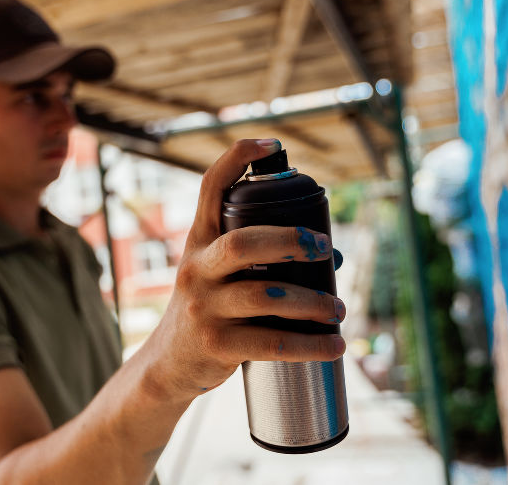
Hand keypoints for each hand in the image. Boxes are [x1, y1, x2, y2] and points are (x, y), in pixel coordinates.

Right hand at [147, 139, 346, 399]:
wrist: (169, 364)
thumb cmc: (209, 309)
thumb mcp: (217, 275)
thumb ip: (261, 260)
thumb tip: (335, 257)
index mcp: (198, 242)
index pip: (210, 188)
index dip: (237, 159)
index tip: (272, 143)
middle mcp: (197, 269)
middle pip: (243, 243)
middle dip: (290, 241)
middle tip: (324, 247)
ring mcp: (204, 307)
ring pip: (265, 296)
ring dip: (312, 302)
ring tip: (339, 309)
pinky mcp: (216, 345)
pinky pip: (271, 343)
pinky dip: (310, 345)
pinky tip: (334, 346)